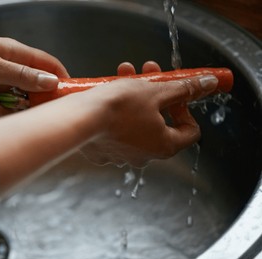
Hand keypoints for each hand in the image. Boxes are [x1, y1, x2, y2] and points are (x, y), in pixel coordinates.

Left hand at [0, 22, 67, 120]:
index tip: (64, 100)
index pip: (48, 66)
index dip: (59, 81)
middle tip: (1, 101)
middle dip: (15, 105)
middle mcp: (6, 71)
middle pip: (29, 95)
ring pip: (7, 108)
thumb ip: (22, 76)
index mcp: (14, 56)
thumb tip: (53, 82)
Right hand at [80, 62, 217, 166]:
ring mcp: (121, 156)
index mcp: (164, 146)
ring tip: (124, 74)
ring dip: (135, 98)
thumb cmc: (119, 107)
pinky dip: (116, 113)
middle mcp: (144, 156)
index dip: (185, 108)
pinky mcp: (102, 151)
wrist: (79, 118)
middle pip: (160, 123)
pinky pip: (115, 130)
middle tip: (148, 73)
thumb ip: (184, 90)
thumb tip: (208, 85)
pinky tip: (108, 96)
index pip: (190, 131)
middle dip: (156, 94)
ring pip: (136, 123)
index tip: (173, 93)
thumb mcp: (156, 91)